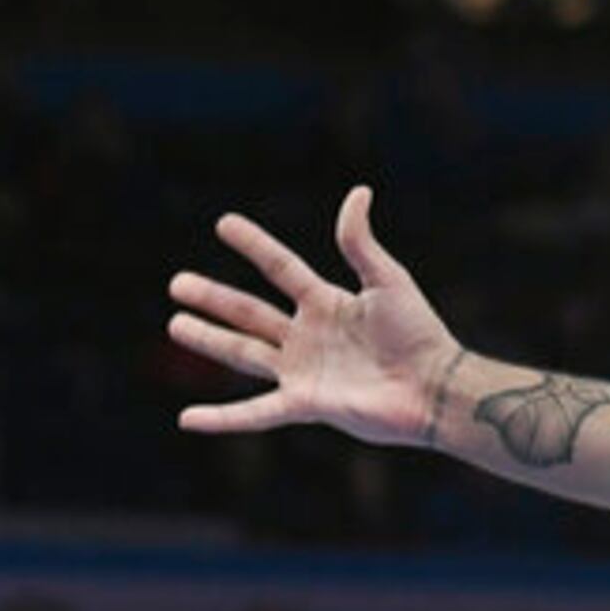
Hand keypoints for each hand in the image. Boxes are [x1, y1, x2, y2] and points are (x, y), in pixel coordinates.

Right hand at [167, 186, 460, 451]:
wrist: (434, 386)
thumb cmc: (419, 333)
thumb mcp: (388, 280)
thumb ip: (360, 243)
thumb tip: (358, 191)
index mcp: (327, 302)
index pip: (281, 268)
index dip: (254, 245)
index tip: (224, 223)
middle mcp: (308, 335)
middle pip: (250, 312)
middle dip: (213, 297)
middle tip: (176, 283)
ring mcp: (303, 371)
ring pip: (244, 353)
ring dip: (209, 339)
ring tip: (175, 324)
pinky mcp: (306, 404)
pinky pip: (256, 412)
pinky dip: (222, 418)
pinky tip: (187, 418)